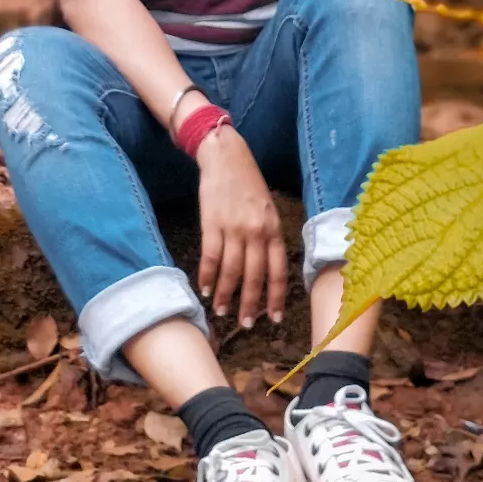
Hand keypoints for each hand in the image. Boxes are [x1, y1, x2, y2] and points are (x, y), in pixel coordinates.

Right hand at [195, 127, 286, 326]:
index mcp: (273, 228)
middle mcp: (256, 231)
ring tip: (220, 310)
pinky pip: (210, 257)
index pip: (278, 271)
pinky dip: (206, 275)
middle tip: (246, 324)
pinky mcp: (211, 224)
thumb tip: (268, 266)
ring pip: (231, 271)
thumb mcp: (267, 208)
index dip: (276, 297)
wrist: (225, 157)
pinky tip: (204, 288)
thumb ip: (268, 235)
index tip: (274, 318)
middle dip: (250, 304)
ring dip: (225, 294)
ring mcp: (233, 228)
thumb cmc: (248, 183)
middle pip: (254, 276)